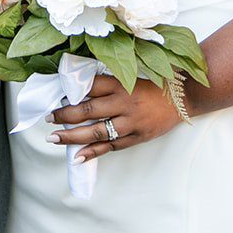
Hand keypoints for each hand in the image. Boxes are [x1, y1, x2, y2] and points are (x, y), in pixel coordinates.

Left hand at [48, 74, 180, 163]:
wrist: (185, 97)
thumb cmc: (155, 84)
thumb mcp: (131, 76)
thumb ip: (108, 83)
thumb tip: (78, 89)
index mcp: (121, 83)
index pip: (88, 86)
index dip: (69, 91)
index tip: (53, 95)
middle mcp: (123, 102)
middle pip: (87, 110)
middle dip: (64, 115)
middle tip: (48, 118)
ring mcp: (130, 122)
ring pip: (96, 132)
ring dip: (72, 136)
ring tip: (54, 138)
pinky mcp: (136, 137)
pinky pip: (111, 146)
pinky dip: (93, 152)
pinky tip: (77, 156)